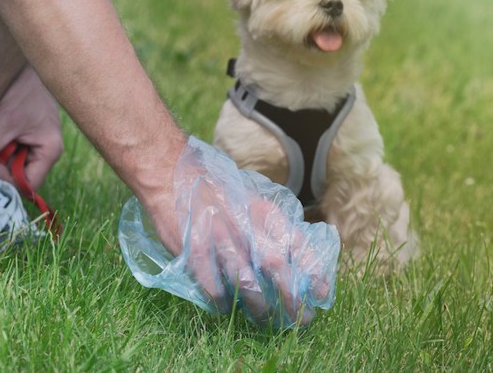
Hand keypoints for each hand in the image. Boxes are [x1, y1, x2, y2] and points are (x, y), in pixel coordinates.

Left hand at [0, 66, 62, 188]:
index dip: (7, 183)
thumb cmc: (26, 93)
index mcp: (49, 152)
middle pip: (19, 177)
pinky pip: (10, 154)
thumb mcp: (8, 118)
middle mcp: (45, 154)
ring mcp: (35, 148)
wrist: (31, 71)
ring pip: (12, 166)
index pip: (29, 184)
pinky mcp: (25, 141)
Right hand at [127, 137, 337, 326]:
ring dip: (259, 306)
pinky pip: (213, 285)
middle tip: (300, 318)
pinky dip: (221, 301)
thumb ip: (269, 226)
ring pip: (246, 282)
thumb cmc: (214, 190)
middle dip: (292, 297)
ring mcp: (219, 238)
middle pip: (277, 267)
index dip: (313, 271)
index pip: (298, 242)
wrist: (171, 173)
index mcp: (263, 211)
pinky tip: (224, 307)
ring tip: (265, 319)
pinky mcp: (194, 250)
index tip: (321, 294)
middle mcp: (245, 224)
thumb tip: (293, 258)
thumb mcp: (249, 199)